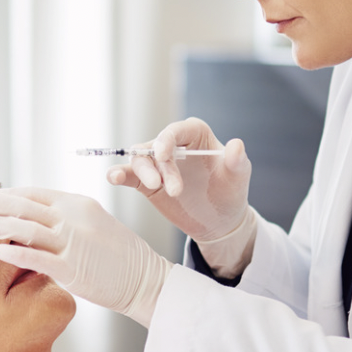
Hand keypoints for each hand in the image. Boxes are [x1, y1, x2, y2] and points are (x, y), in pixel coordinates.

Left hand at [0, 187, 170, 326]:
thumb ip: (63, 218)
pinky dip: (16, 253)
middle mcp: (73, 218)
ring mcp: (74, 243)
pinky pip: (39, 259)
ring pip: (26, 228)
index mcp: (77, 203)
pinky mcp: (74, 269)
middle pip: (23, 205)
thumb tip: (30, 216)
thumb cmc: (117, 254)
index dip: (4, 194)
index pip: (32, 193)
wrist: (146, 279)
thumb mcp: (92, 223)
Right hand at [107, 118, 252, 243]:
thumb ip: (237, 161)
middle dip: (161, 166)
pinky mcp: (146, 182)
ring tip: (152, 187)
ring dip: (142, 171)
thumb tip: (237, 144)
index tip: (163, 155)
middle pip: (156, 146)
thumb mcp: (238, 177)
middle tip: (175, 191)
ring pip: (140, 159)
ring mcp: (158, 164)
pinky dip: (119, 174)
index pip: (177, 130)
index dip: (167, 139)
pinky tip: (113, 177)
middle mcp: (173, 145)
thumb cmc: (230, 192)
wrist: (218, 221)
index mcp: (195, 135)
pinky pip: (129, 174)